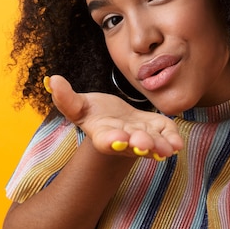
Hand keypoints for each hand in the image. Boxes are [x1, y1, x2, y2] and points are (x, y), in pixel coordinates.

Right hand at [45, 75, 183, 159]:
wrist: (114, 119)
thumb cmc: (94, 113)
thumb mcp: (78, 105)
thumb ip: (66, 97)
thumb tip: (52, 80)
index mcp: (103, 135)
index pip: (106, 140)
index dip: (112, 140)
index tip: (118, 139)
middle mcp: (124, 140)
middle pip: (132, 145)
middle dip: (139, 144)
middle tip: (145, 143)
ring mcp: (142, 136)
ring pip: (152, 143)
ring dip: (160, 146)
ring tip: (168, 148)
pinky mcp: (156, 129)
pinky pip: (165, 134)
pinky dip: (171, 138)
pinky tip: (178, 142)